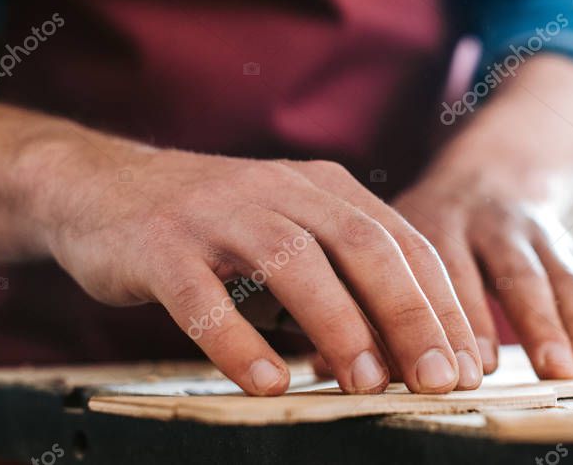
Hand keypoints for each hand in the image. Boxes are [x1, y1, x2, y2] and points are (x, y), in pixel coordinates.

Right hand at [33, 144, 481, 395]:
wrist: (103, 187)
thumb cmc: (215, 227)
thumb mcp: (289, 235)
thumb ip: (341, 280)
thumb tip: (403, 353)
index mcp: (322, 187)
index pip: (401, 240)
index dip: (441, 302)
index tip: (469, 363)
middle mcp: (279, 189)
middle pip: (361, 244)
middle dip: (408, 313)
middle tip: (439, 379)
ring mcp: (218, 213)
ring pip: (292, 261)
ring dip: (337, 325)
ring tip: (367, 384)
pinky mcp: (161, 244)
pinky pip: (203, 295)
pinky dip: (236, 340)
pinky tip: (265, 382)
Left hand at [393, 162, 572, 378]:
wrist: (484, 173)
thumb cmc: (425, 227)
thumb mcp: (394, 239)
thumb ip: (374, 296)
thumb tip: (346, 366)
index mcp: (438, 221)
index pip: (452, 272)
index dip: (466, 321)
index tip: (474, 370)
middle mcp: (488, 222)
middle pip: (516, 272)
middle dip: (535, 323)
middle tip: (550, 370)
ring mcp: (532, 230)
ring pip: (557, 275)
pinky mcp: (562, 242)